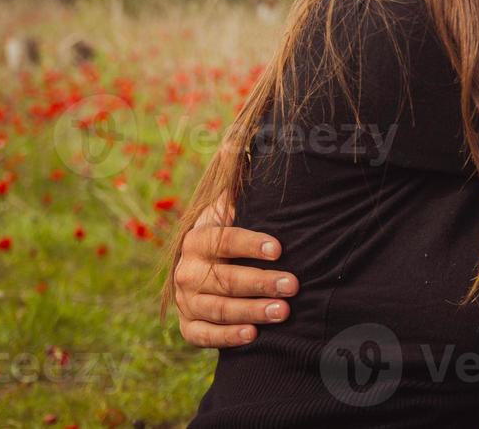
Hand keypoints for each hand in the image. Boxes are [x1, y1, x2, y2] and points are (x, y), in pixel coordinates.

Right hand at [172, 196, 298, 347]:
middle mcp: (186, 270)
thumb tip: (239, 142)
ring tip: (282, 311)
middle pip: (225, 278)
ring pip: (217, 308)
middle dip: (261, 283)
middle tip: (292, 286)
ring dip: (250, 311)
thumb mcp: (230, 206)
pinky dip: (225, 337)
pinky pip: (202, 335)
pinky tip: (252, 335)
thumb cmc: (231, 232)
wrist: (202, 265)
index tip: (279, 249)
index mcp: (197, 238)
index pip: (224, 240)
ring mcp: (185, 300)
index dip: (250, 244)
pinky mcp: (188, 324)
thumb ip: (236, 181)